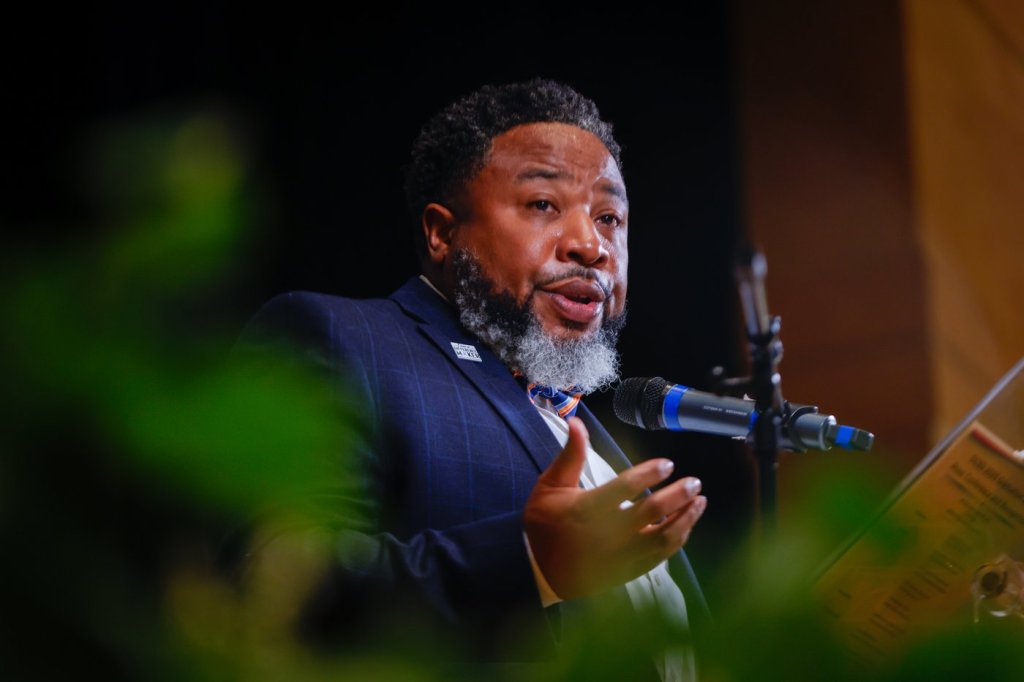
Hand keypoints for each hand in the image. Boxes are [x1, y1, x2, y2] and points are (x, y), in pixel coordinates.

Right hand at [523, 417, 706, 599]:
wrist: (539, 570)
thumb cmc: (545, 524)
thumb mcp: (550, 485)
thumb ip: (570, 455)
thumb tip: (577, 422)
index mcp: (588, 508)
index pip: (626, 486)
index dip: (650, 473)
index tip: (667, 465)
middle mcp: (608, 533)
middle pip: (653, 511)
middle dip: (678, 494)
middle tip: (694, 482)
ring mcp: (621, 556)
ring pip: (663, 537)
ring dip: (686, 519)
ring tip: (699, 502)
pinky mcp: (628, 572)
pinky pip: (660, 557)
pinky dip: (677, 541)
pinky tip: (685, 526)